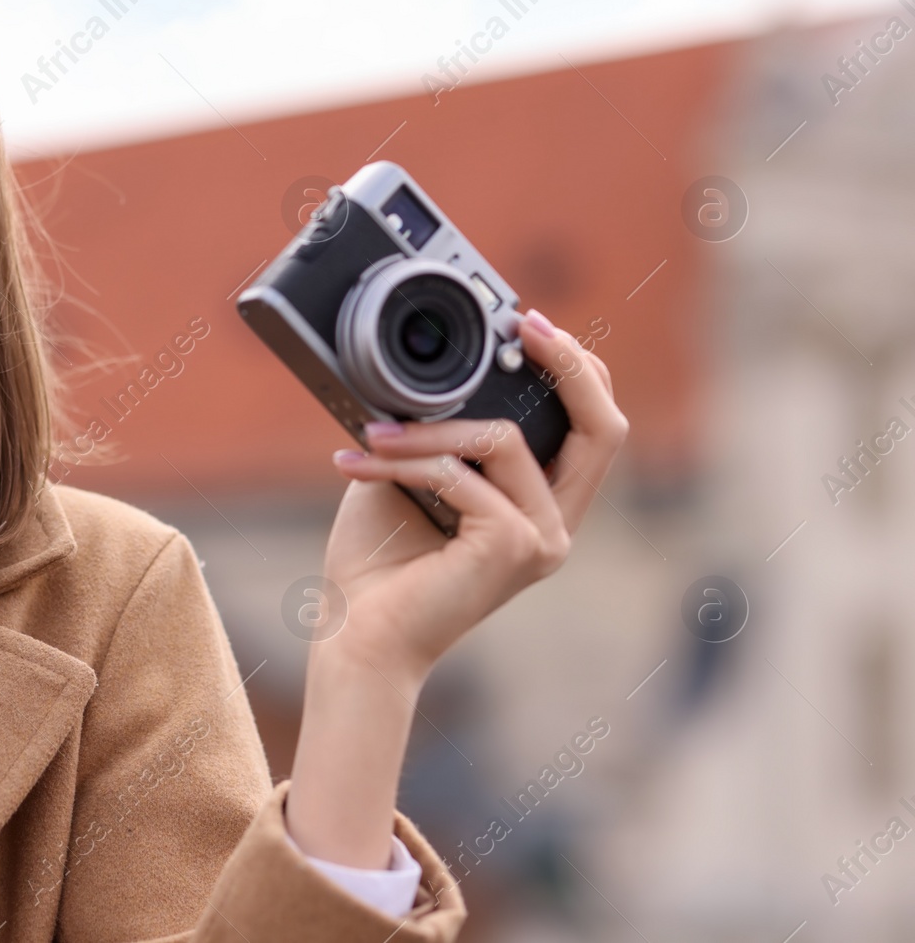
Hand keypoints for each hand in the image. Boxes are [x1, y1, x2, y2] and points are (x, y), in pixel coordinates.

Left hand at [323, 309, 627, 679]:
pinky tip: (355, 464)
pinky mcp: (513, 548)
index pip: (595, 429)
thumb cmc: (378, 565)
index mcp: (540, 509)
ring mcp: (542, 541)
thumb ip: (443, 434)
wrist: (355, 636)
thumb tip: (434, 371)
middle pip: (603, 427)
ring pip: (502, 440)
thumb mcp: (414, 478)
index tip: (532, 322)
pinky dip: (402, 461)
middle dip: (569, 364)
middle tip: (524, 322)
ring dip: (424, 429)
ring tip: (366, 433)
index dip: (578, 369)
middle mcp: (555, 527)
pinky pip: (459, 473)